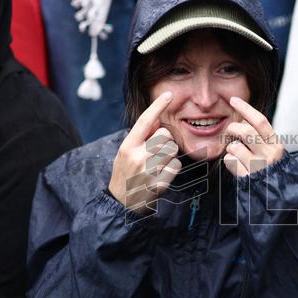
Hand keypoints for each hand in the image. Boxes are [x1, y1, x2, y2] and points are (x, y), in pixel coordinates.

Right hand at [109, 92, 181, 213]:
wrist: (121, 203)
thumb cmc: (125, 174)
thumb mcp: (125, 153)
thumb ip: (140, 137)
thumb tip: (156, 120)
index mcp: (128, 146)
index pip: (145, 121)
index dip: (157, 106)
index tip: (168, 94)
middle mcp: (137, 156)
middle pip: (165, 135)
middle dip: (164, 141)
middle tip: (155, 152)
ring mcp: (149, 170)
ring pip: (173, 149)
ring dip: (169, 155)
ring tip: (157, 165)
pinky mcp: (159, 183)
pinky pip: (176, 165)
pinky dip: (172, 169)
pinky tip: (161, 175)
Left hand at [224, 97, 284, 176]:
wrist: (275, 195)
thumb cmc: (269, 169)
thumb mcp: (270, 151)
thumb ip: (260, 136)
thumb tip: (244, 119)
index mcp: (276, 145)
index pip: (260, 121)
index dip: (246, 108)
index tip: (233, 100)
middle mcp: (269, 155)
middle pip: (245, 131)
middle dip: (233, 128)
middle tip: (231, 132)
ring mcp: (258, 167)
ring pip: (234, 147)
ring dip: (230, 148)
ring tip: (236, 153)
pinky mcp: (247, 177)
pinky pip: (229, 161)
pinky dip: (229, 161)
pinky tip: (236, 165)